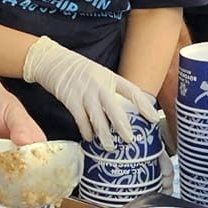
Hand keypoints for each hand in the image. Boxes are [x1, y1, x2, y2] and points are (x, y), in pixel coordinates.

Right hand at [20, 35, 164, 147]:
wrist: (54, 60)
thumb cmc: (79, 70)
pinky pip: (81, 120)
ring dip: (104, 135)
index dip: (143, 105)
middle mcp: (99, 85)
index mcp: (110, 77)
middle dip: (123, 126)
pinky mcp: (70, 100)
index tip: (153, 118)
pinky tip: (90, 138)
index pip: (131, 91)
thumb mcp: (99, 74)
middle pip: (114, 108)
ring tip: (110, 147)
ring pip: (98, 118)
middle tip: (130, 140)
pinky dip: (86, 131)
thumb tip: (124, 110)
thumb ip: (111, 89)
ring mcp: (84, 93)